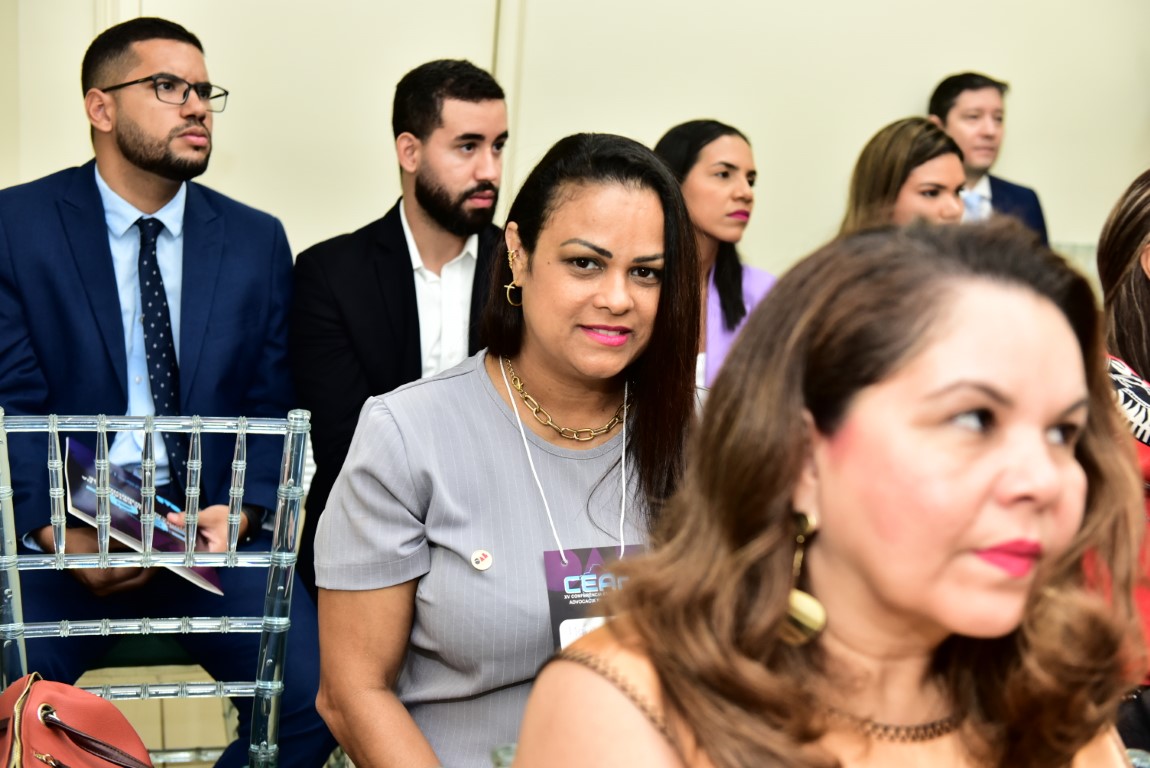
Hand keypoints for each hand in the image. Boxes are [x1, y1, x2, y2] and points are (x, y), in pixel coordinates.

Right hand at [32, 525, 154, 596]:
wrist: (55, 546)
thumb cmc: (78, 539)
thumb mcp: (105, 537)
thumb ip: (128, 542)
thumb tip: (150, 540)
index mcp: (103, 576)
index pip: (136, 570)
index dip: (151, 561)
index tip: (163, 551)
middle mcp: (103, 588)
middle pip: (137, 581)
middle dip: (153, 569)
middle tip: (164, 556)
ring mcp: (101, 591)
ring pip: (133, 585)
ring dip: (145, 574)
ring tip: (155, 559)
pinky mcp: (100, 590)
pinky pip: (124, 585)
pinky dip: (134, 576)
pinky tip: (141, 565)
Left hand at [164, 504, 246, 552]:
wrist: (239, 516)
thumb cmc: (229, 518)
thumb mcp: (210, 516)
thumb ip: (190, 518)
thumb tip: (170, 517)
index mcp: (215, 553)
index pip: (194, 560)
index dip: (180, 555)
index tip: (168, 547)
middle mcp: (210, 556)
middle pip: (189, 553)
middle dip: (177, 544)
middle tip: (164, 535)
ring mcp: (206, 551)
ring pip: (188, 547)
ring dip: (180, 539)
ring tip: (168, 531)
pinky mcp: (202, 545)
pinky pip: (190, 543)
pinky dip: (185, 536)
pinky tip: (176, 530)